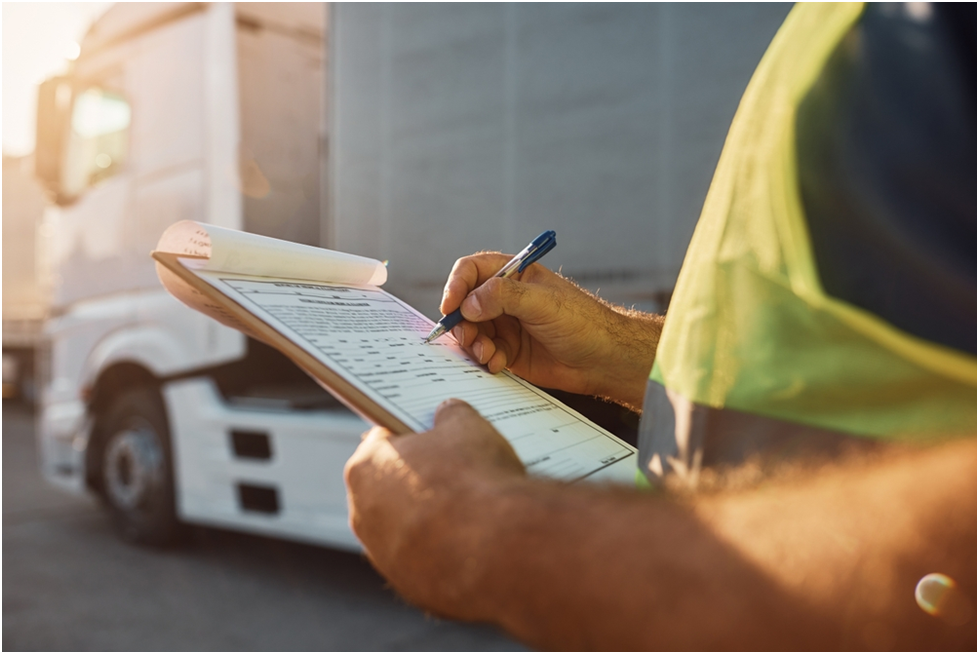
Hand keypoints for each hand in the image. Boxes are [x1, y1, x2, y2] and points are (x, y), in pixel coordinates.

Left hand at [344, 399, 525, 619]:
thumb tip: (450, 412)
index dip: (410, 433)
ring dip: (429, 520)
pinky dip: (444, 553)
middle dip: (418, 478)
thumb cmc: (474, 480)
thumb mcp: (467, 426)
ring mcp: (385, 557)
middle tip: (455, 469)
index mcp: (365, 467)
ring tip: (471, 508)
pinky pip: (426, 563)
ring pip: (405, 530)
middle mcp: (363, 514)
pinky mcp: (410, 587)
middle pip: (390, 487)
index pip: (382, 440)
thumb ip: (451, 414)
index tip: (429, 432)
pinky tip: (475, 542)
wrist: (498, 547)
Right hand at [441, 253, 662, 408]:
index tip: (452, 307)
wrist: (604, 360)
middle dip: (462, 323)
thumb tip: (468, 304)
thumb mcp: (543, 302)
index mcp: (514, 275)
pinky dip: (484, 359)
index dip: (457, 286)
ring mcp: (505, 325)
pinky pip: (483, 353)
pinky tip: (498, 364)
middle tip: (470, 338)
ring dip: (473, 344)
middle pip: (465, 304)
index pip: (472, 271)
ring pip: (471, 331)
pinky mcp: (508, 351)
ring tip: (488, 354)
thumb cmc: (583, 322)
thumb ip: (504, 297)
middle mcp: (504, 299)